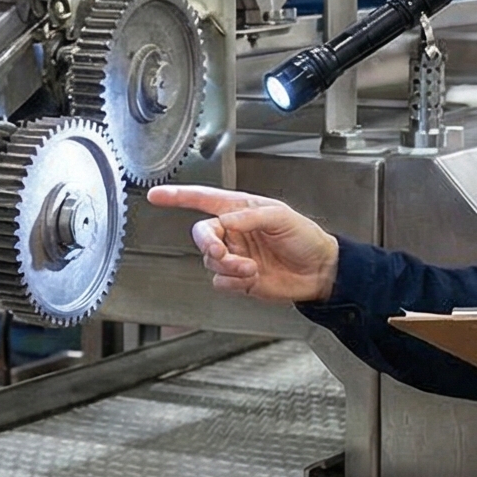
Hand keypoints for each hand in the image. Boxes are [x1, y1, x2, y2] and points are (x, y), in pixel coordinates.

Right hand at [145, 184, 339, 304]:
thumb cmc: (305, 237)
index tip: (156, 195)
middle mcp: (233, 232)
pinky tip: (252, 277)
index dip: (178, 197)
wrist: (320, 271)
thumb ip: (248, 217)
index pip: (203, 200)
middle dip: (208, 243)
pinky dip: (233, 281)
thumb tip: (224, 221)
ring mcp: (234, 256)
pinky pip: (220, 281)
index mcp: (240, 210)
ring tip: (251, 267)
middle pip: (202, 234)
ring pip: (209, 261)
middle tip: (221, 251)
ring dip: (228, 265)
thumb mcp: (280, 216)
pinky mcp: (238, 279)